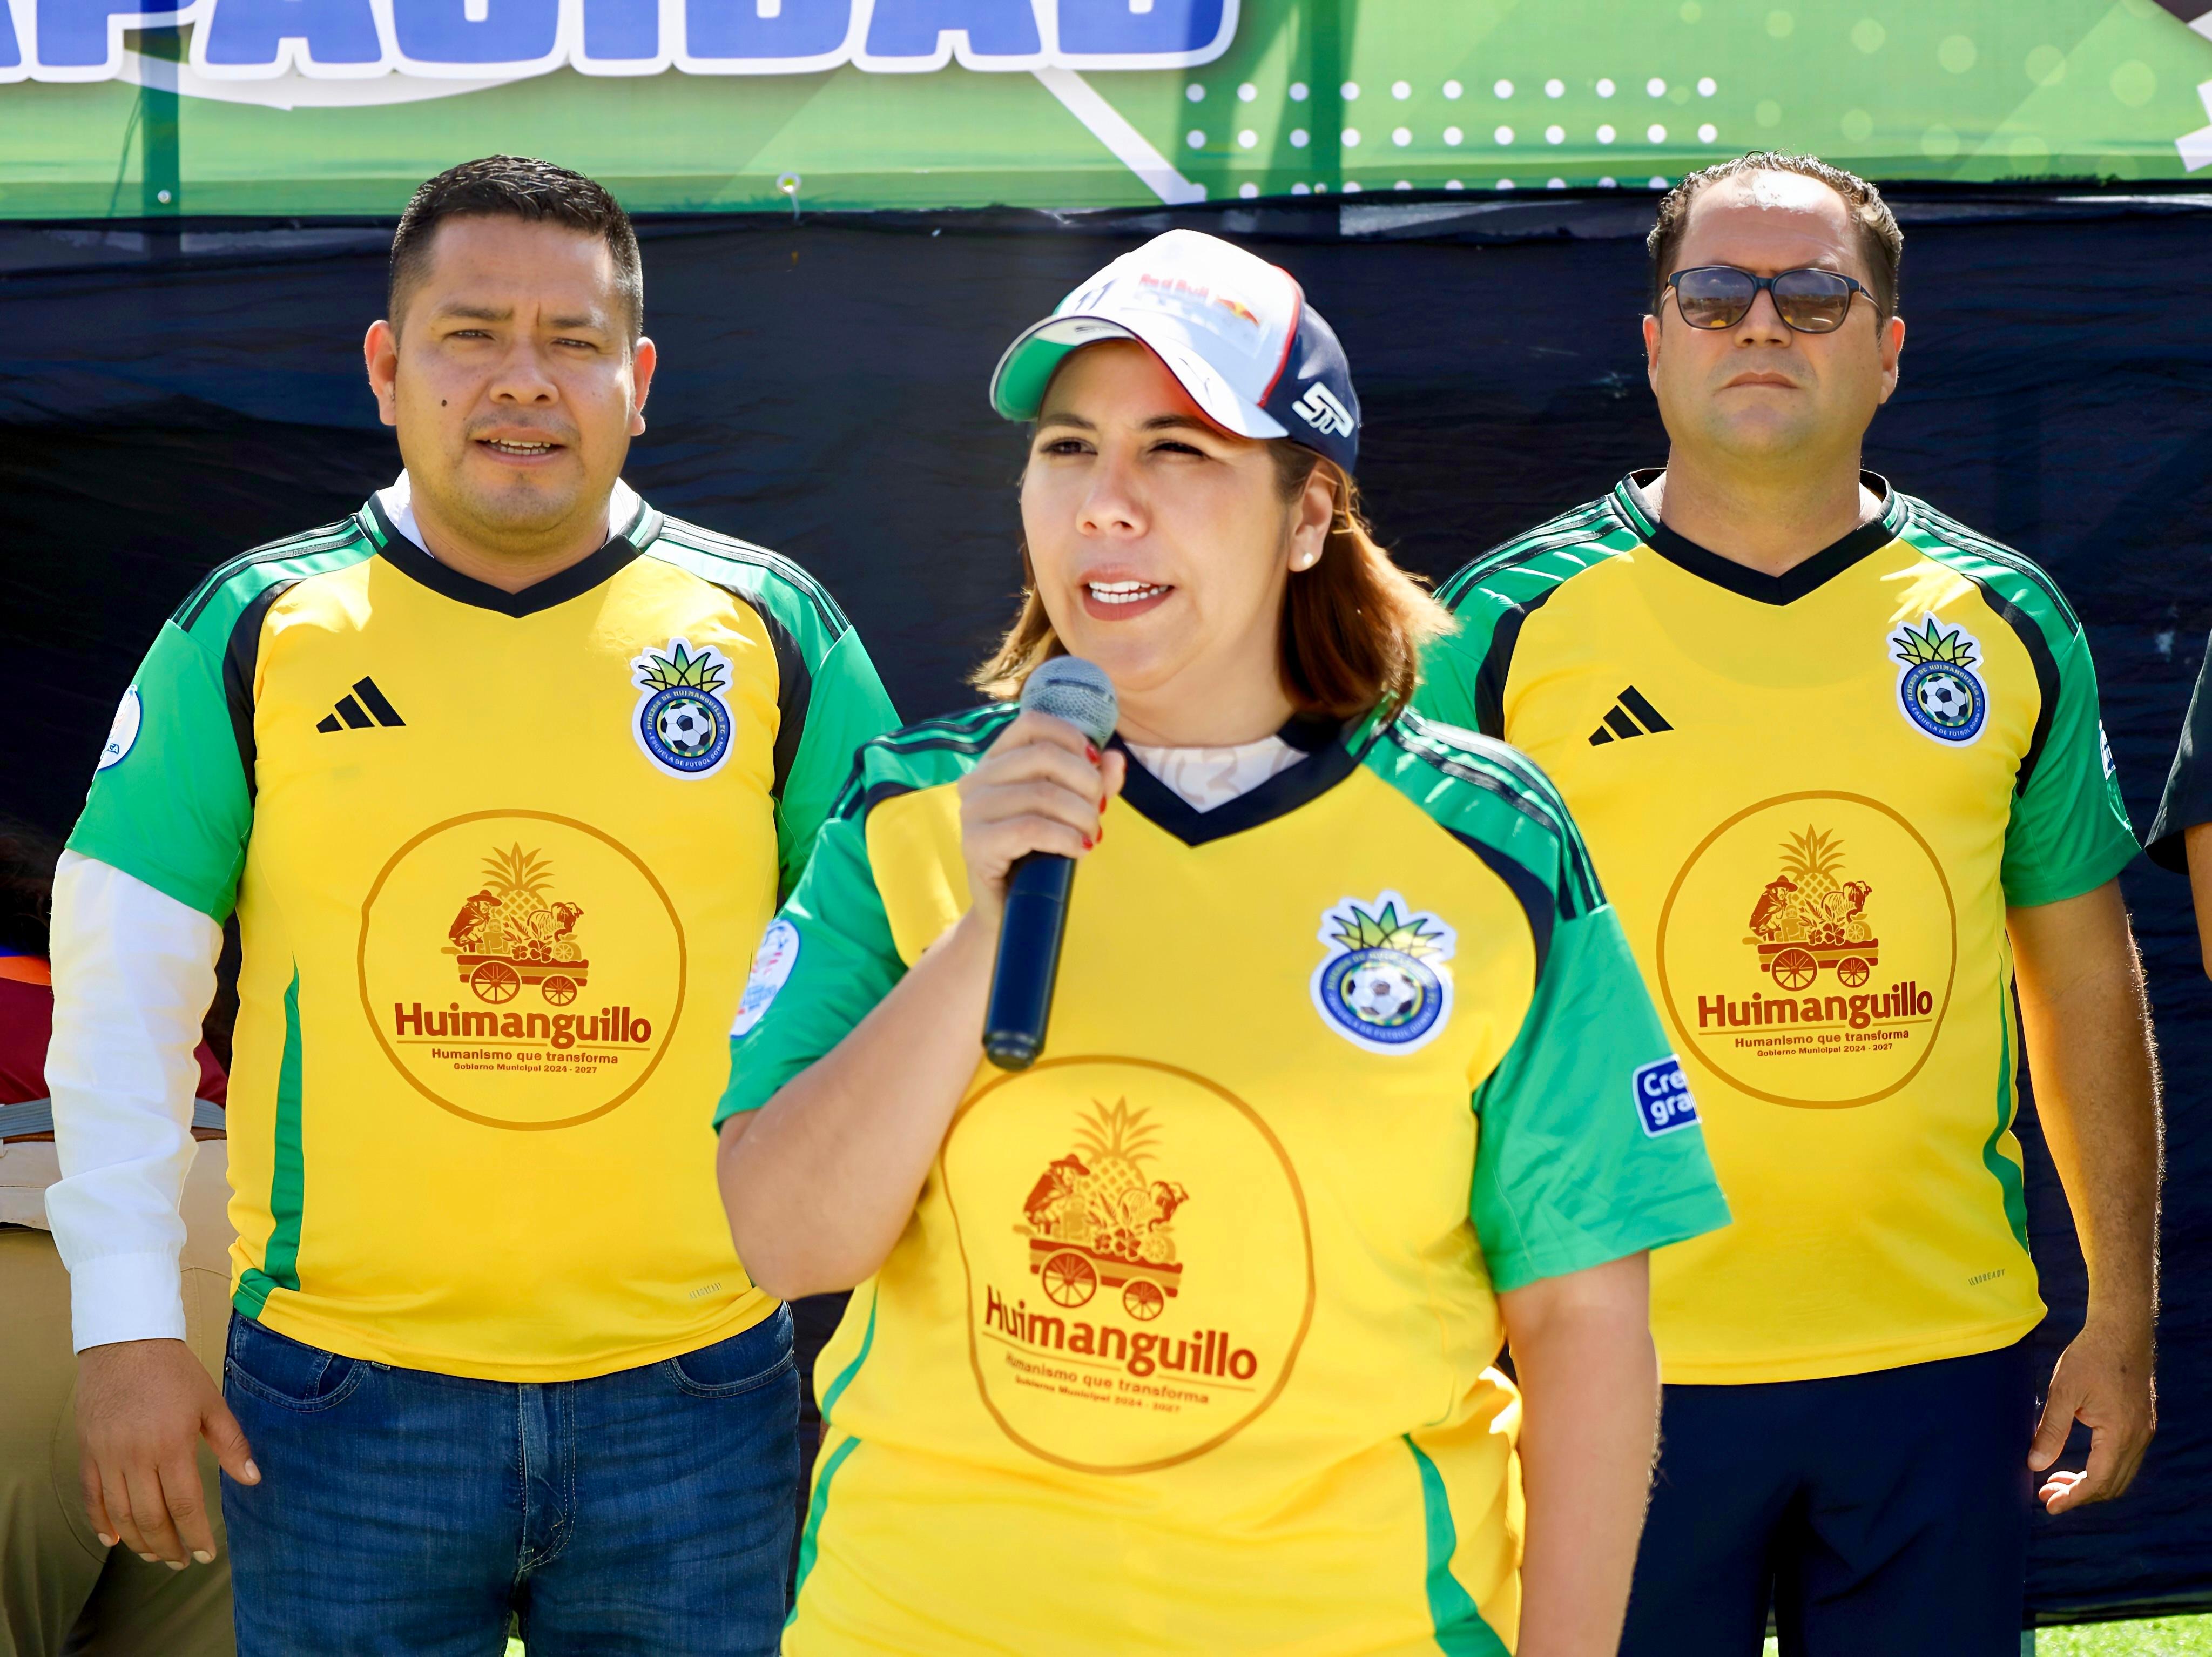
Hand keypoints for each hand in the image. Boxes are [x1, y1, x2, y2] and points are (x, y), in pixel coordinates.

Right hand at [76, 1337, 259, 1566]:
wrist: (127, 1343)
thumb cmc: (174, 1372)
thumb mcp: (212, 1403)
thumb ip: (231, 1444)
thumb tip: (252, 1479)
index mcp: (172, 1445)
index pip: (185, 1504)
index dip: (196, 1534)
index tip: (206, 1554)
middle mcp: (136, 1457)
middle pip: (151, 1517)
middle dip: (168, 1546)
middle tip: (182, 1562)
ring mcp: (108, 1456)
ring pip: (120, 1514)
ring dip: (138, 1542)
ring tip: (156, 1555)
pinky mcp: (88, 1453)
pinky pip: (91, 1497)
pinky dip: (100, 1522)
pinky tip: (114, 1540)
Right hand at [956, 709, 1124, 926]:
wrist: (1013, 912)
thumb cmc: (1041, 856)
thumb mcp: (1073, 813)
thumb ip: (1094, 784)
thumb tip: (1115, 758)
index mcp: (996, 763)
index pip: (1032, 724)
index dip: (1072, 738)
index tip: (1096, 765)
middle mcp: (977, 781)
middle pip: (1043, 756)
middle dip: (1086, 783)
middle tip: (1099, 813)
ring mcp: (971, 812)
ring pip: (1041, 794)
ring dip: (1080, 816)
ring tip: (1090, 837)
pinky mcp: (975, 844)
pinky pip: (1030, 828)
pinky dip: (1065, 838)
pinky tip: (1077, 850)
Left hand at [2029, 1317, 2154, 1514]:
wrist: (2121, 1330)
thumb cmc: (2090, 1356)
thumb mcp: (2063, 1392)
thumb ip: (2051, 1430)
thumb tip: (2034, 1464)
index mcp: (2120, 1434)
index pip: (2097, 1481)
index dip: (2073, 1498)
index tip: (2049, 1506)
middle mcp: (2138, 1439)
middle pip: (2110, 1485)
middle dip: (2078, 1495)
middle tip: (2046, 1495)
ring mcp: (2142, 1432)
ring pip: (2118, 1474)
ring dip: (2089, 1483)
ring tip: (2055, 1482)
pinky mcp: (2140, 1424)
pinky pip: (2122, 1459)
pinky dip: (2100, 1468)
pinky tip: (2076, 1464)